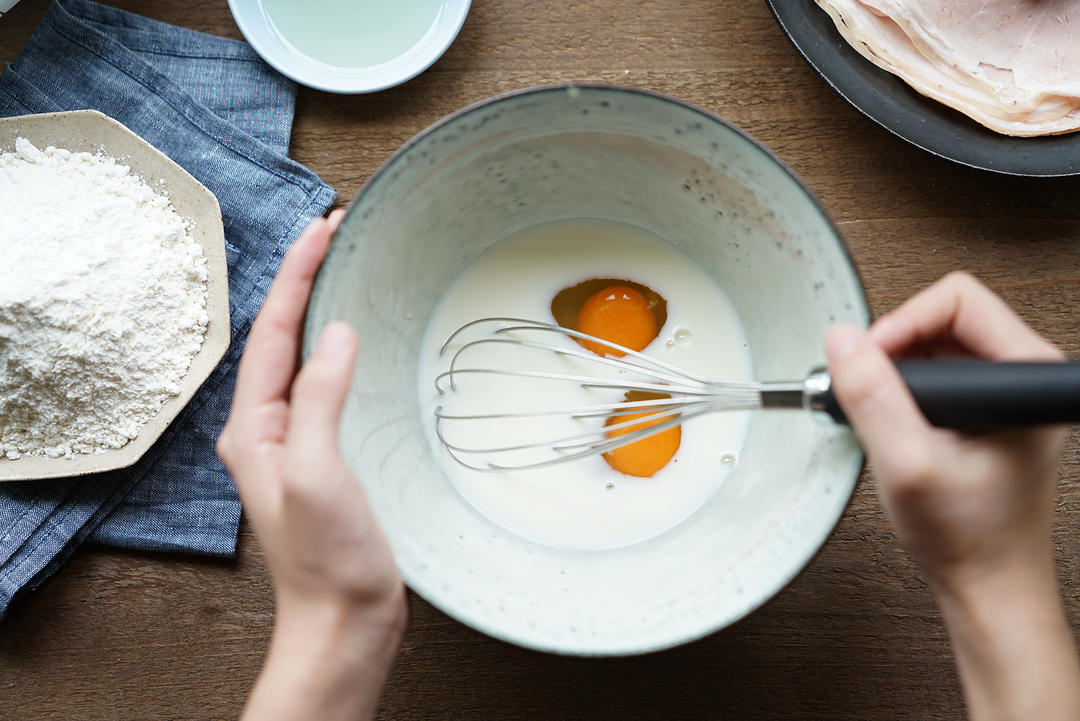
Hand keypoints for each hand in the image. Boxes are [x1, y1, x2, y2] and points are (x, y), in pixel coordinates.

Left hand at [217, 212, 405, 720]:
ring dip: (320, 308)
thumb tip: (335, 333)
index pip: (274, 333)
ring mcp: (297, 443)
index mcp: (255, 427)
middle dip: (304, 280)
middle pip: (283, 337)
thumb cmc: (328, 558)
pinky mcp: (326, 457)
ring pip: (304, 358)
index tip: (323, 229)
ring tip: (342, 268)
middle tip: (334, 233)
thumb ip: (319, 398)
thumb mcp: (317, 470)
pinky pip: (328, 386)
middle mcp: (269, 429)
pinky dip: (341, 349)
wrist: (344, 620)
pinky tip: (357, 341)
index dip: (297, 276)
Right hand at [826, 271, 1077, 720]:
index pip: (957, 301)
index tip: (868, 363)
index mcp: (1025, 377)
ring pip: (933, 344)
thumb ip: (873, 398)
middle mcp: (1021, 377)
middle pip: (942, 317)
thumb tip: (843, 343)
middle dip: (892, 350)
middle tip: (866, 392)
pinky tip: (891, 425)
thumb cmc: (969, 536)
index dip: (901, 325)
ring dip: (893, 372)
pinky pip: (932, 372)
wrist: (986, 583)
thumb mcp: (907, 465)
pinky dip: (899, 391)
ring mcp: (1001, 394)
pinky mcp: (982, 409)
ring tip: (878, 413)